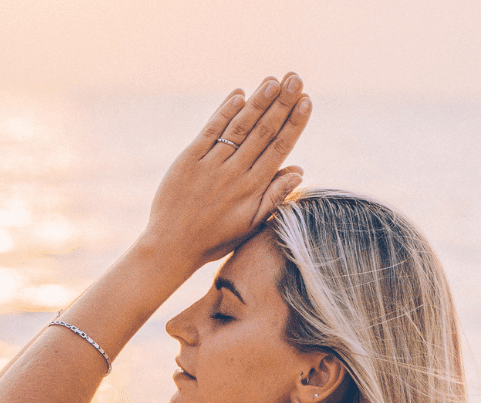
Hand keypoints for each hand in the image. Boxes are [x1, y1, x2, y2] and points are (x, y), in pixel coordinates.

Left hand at [140, 73, 311, 270]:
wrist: (173, 247)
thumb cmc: (215, 239)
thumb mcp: (250, 224)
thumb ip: (275, 196)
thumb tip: (299, 170)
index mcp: (253, 189)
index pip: (279, 148)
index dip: (294, 123)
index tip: (307, 100)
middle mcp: (235, 174)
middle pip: (263, 132)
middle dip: (281, 103)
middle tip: (296, 78)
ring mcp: (212, 165)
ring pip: (240, 127)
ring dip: (258, 101)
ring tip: (273, 80)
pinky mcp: (189, 159)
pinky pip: (211, 131)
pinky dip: (225, 111)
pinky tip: (239, 95)